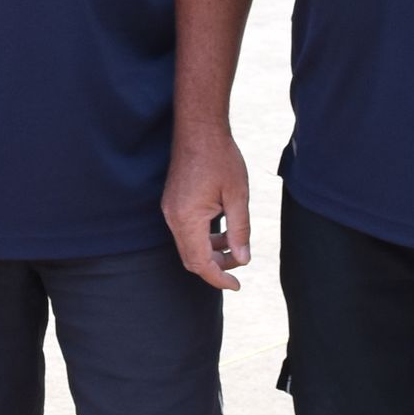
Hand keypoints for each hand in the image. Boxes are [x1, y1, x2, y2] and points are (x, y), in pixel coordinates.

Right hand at [163, 118, 252, 290]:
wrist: (199, 129)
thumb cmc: (221, 158)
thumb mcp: (237, 195)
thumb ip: (240, 230)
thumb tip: (243, 259)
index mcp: (188, 218)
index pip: (200, 263)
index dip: (218, 278)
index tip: (237, 286)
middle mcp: (173, 217)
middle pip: (191, 259)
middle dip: (216, 267)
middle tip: (240, 265)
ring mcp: (170, 210)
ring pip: (188, 246)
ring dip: (210, 253)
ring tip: (235, 248)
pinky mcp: (173, 203)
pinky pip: (186, 231)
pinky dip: (204, 239)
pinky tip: (223, 232)